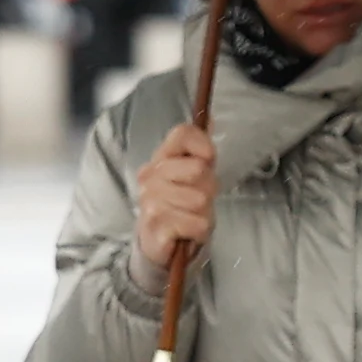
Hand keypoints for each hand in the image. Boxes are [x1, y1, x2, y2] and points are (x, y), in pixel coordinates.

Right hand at [131, 120, 214, 278]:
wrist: (158, 244)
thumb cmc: (179, 207)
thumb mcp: (192, 176)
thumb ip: (199, 149)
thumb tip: (210, 117)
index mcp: (160, 159)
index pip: (182, 134)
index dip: (203, 146)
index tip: (208, 161)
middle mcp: (150, 176)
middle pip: (198, 169)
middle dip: (209, 188)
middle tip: (198, 200)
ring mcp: (150, 200)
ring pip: (200, 199)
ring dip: (204, 213)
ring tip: (191, 217)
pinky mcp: (156, 225)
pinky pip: (197, 223)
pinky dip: (199, 231)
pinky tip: (187, 232)